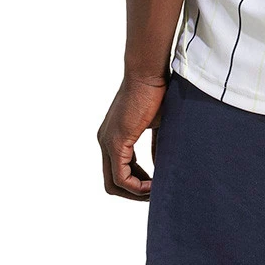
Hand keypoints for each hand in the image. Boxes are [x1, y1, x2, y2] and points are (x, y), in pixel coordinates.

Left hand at [98, 76, 166, 199]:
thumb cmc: (157, 90)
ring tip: (156, 191)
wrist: (150, 71)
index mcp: (113, 135)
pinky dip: (137, 186)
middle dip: (135, 192)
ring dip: (136, 192)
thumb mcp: (156, 123)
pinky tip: (154, 185)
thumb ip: (155, 145)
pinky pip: (121, 177)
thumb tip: (159, 167)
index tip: (156, 183)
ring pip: (114, 183)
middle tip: (155, 193)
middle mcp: (105, 140)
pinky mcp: (116, 142)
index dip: (137, 182)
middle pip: (112, 182)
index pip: (119, 170)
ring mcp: (108, 142)